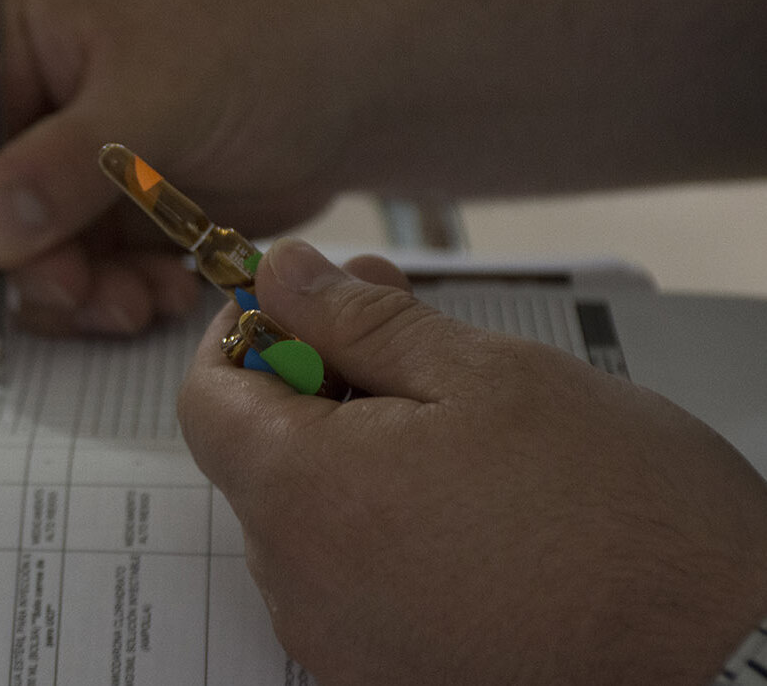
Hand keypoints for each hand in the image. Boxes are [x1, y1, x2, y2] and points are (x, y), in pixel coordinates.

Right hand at [0, 0, 363, 334]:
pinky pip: (66, 272)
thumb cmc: (265, 50)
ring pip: (11, 251)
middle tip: (70, 294)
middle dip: (10, 261)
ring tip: (133, 299)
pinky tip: (161, 290)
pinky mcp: (94, 205)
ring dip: (65, 293)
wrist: (353, 91)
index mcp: (3, 18)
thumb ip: (61, 169)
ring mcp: (54, 151)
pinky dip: (105, 297)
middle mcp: (16, 85)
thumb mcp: (157, 100)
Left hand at [179, 237, 766, 683]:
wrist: (720, 654)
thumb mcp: (484, 373)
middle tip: (396, 334)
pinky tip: (459, 495)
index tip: (299, 305)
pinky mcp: (385, 672)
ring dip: (349, 450)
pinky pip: (345, 576)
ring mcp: (339, 640)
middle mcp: (300, 584)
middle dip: (311, 382)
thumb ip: (359, 321)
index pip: (205, 400)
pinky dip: (376, 521)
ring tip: (449, 418)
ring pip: (304, 515)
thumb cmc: (620, 512)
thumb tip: (281, 276)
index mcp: (305, 496)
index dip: (243, 338)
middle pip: (256, 457)